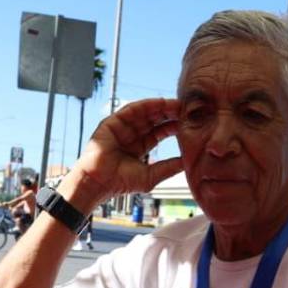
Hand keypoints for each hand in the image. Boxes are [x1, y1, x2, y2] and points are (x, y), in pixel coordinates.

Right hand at [66, 98, 183, 205]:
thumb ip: (169, 168)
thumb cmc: (121, 183)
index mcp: (140, 147)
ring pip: (144, 113)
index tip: (188, 122)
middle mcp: (131, 135)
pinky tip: (160, 103)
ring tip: (177, 104)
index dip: (172, 126)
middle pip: (153, 120)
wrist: (98, 183)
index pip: (159, 132)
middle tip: (186, 109)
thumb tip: (188, 163)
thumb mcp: (151, 176)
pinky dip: (146, 105)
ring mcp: (121, 128)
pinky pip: (131, 110)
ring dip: (161, 107)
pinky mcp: (112, 123)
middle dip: (169, 114)